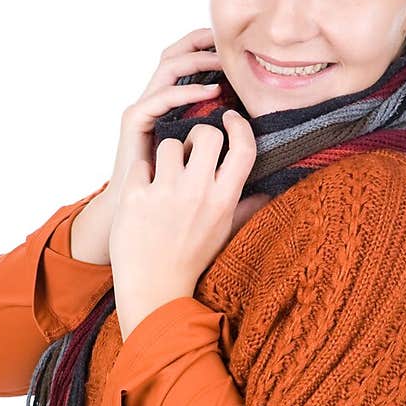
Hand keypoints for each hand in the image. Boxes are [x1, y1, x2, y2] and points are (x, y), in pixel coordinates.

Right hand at [70, 27, 224, 261]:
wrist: (141, 225)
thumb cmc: (174, 205)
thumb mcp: (212, 179)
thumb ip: (236, 170)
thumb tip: (273, 183)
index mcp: (178, 109)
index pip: (194, 65)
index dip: (215, 52)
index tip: (246, 52)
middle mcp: (160, 104)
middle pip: (179, 54)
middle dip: (205, 42)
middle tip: (235, 42)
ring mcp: (146, 110)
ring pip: (169, 66)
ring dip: (199, 59)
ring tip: (226, 61)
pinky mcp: (134, 121)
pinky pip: (159, 96)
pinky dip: (185, 90)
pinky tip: (210, 92)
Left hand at [110, 110, 257, 340]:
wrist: (154, 287)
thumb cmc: (191, 258)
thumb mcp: (224, 233)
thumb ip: (247, 207)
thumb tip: (271, 191)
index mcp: (224, 200)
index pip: (243, 148)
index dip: (238, 125)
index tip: (229, 117)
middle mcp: (198, 193)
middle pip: (206, 134)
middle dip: (198, 134)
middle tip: (191, 149)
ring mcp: (165, 193)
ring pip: (169, 144)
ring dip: (166, 156)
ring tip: (164, 179)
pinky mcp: (135, 196)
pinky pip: (141, 163)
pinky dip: (141, 175)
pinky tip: (143, 197)